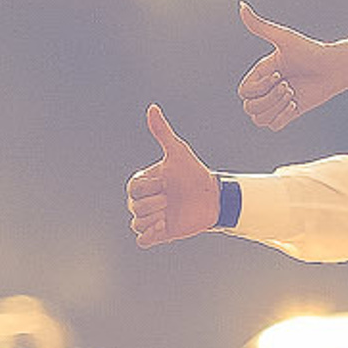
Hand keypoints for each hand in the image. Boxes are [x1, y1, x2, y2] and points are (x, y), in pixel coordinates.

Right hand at [128, 105, 219, 246]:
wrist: (213, 197)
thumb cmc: (194, 173)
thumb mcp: (178, 152)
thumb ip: (163, 132)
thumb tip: (152, 108)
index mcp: (143, 183)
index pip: (134, 189)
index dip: (150, 187)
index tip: (166, 183)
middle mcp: (143, 201)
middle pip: (135, 207)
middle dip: (155, 203)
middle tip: (171, 199)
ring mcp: (150, 218)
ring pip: (137, 223)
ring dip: (155, 218)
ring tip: (170, 212)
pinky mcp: (158, 234)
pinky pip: (142, 240)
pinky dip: (151, 235)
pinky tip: (165, 226)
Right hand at [236, 1, 341, 130]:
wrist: (336, 67)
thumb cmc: (311, 50)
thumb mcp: (284, 38)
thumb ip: (260, 26)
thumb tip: (241, 5)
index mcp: (261, 73)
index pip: (244, 92)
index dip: (259, 87)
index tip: (279, 74)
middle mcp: (267, 88)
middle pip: (249, 108)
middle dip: (269, 99)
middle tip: (289, 86)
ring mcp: (278, 101)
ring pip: (259, 118)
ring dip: (275, 109)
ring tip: (293, 95)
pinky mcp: (290, 112)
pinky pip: (273, 126)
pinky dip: (282, 118)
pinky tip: (297, 105)